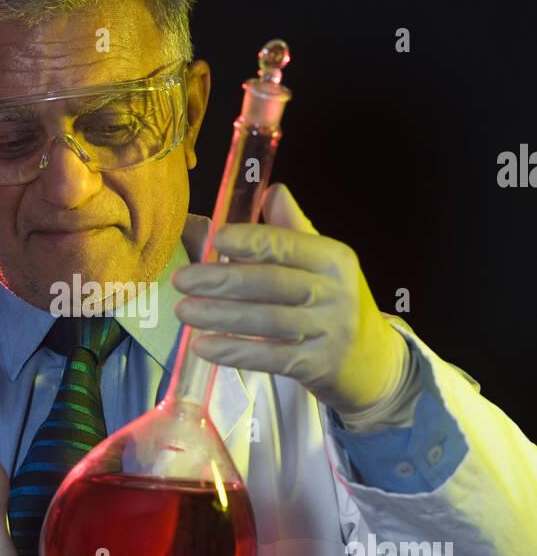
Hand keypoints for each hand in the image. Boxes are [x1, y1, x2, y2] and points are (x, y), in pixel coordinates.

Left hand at [171, 184, 408, 415]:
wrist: (374, 363)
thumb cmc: (334, 303)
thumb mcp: (324, 263)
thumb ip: (293, 229)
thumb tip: (271, 190)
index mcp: (333, 258)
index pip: (287, 244)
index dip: (250, 240)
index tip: (215, 238)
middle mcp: (335, 292)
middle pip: (272, 282)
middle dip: (223, 279)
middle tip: (181, 278)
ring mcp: (328, 331)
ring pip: (267, 321)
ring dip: (220, 315)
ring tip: (183, 310)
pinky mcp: (316, 366)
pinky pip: (269, 357)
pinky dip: (233, 351)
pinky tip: (203, 346)